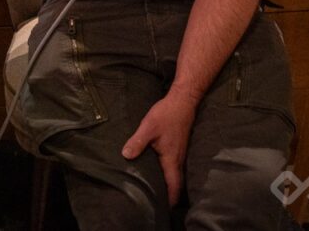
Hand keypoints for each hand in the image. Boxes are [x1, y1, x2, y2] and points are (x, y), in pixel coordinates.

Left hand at [121, 87, 197, 206]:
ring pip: (175, 175)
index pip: (174, 186)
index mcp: (172, 159)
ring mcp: (180, 154)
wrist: (182, 101)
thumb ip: (137, 142)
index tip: (161, 207)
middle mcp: (178, 159)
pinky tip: (156, 171)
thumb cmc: (166, 114)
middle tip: (155, 201)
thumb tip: (126, 156)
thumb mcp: (148, 127)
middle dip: (167, 194)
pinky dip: (167, 173)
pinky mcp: (178, 148)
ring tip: (154, 190)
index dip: (169, 199)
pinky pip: (174, 166)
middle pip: (175, 183)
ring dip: (167, 184)